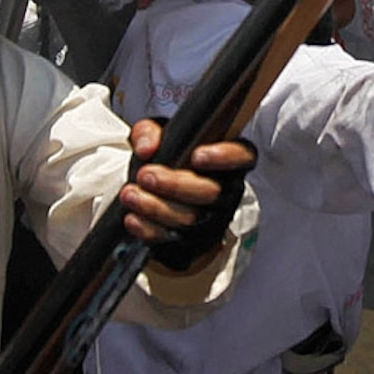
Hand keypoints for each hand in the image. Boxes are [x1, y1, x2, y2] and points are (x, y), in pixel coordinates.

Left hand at [119, 117, 253, 265]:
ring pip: (191, 219)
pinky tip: (133, 218)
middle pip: (211, 192)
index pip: (243, 156)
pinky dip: (150, 230)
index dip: (225, 157)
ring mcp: (212, 219)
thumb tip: (147, 148)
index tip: (197, 156)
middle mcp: (226, 191)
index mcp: (227, 160)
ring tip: (130, 195)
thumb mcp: (157, 135)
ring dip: (156, 208)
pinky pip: (173, 239)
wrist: (156, 189)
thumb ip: (150, 133)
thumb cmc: (167, 157)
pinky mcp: (193, 240)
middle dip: (175, 185)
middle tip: (146, 175)